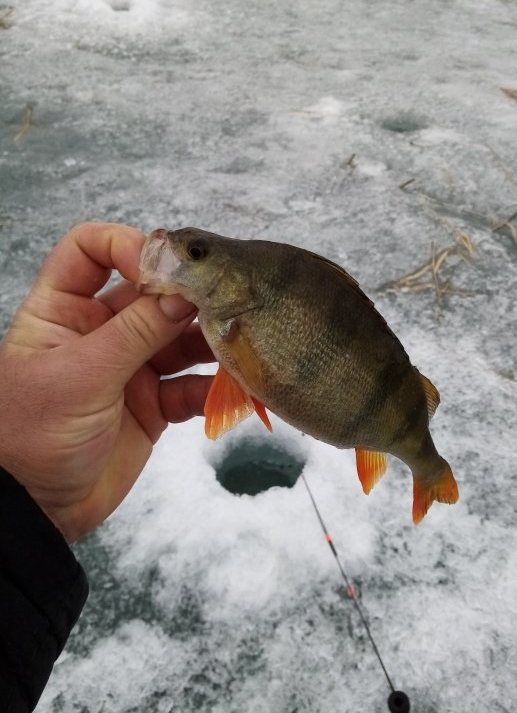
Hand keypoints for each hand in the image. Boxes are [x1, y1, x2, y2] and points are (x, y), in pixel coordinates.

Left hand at [0, 222, 213, 542]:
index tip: (165, 270)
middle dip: (187, 296)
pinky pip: (190, 387)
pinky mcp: (152, 405)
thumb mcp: (83, 375)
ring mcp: (129, 367)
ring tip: (240, 343)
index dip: (128, 246)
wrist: (34, 513)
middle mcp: (100, 331)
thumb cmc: (33, 435)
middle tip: (226, 303)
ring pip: (178, 338)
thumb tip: (185, 292)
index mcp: (65, 310)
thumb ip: (137, 331)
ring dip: (209, 341)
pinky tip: (235, 387)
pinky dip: (213, 387)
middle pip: (149, 293)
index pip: (91, 250)